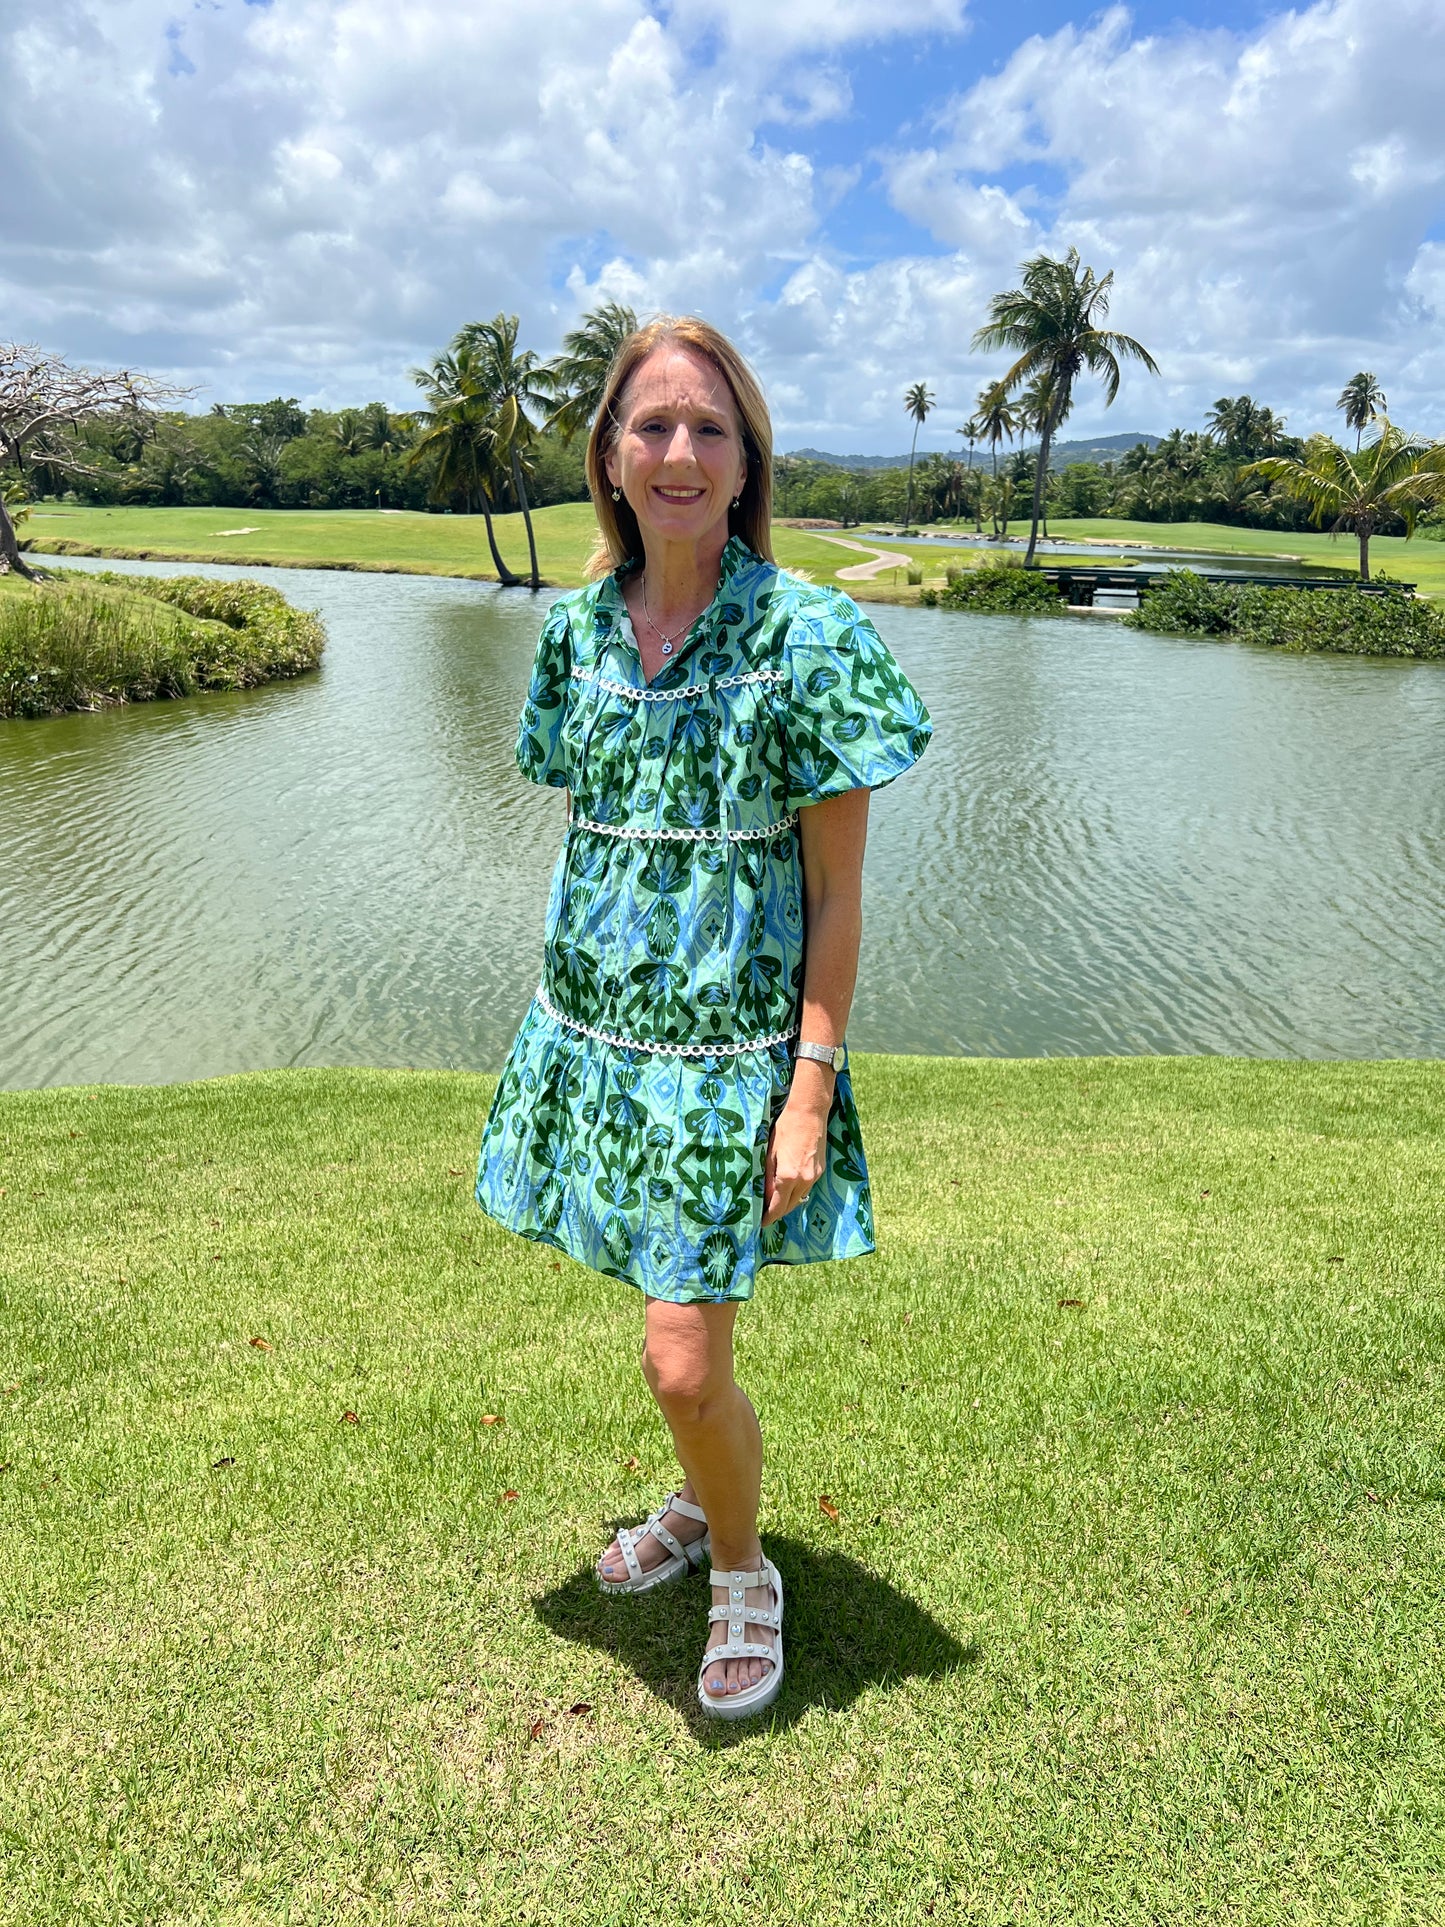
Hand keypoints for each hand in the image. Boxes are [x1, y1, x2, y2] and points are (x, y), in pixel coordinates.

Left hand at [762, 1093, 828, 1226]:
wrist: (809, 1112)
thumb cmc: (785, 1128)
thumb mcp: (770, 1152)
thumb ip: (768, 1176)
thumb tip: (764, 1195)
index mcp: (788, 1176)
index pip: (778, 1206)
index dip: (769, 1217)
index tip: (761, 1223)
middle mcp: (804, 1180)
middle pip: (790, 1206)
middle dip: (778, 1213)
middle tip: (766, 1215)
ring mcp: (814, 1176)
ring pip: (800, 1198)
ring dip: (788, 1203)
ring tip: (775, 1203)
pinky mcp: (820, 1170)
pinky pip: (807, 1188)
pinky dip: (797, 1192)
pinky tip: (789, 1188)